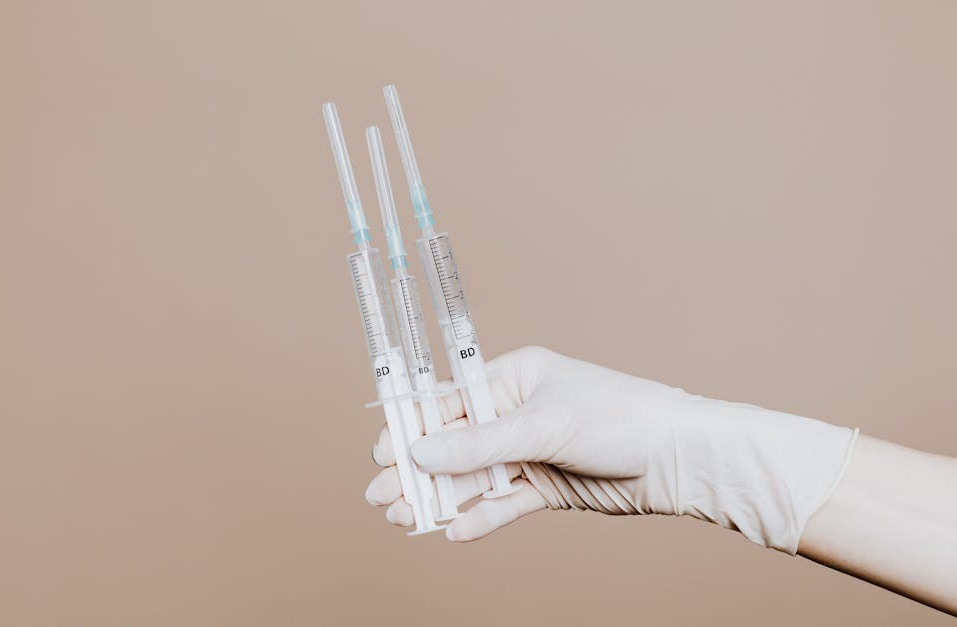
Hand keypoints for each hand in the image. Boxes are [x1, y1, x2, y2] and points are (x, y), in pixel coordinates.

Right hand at [366, 346, 856, 551]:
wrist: (679, 458)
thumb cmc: (618, 418)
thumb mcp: (542, 425)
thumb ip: (479, 442)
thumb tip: (421, 452)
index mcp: (511, 378)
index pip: (447, 401)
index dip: (412, 428)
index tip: (381, 453)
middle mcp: (514, 414)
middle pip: (452, 444)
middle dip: (416, 470)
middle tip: (381, 497)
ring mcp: (528, 453)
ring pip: (471, 478)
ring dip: (439, 498)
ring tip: (406, 519)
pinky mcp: (544, 488)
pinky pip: (500, 504)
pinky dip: (478, 517)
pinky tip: (454, 532)